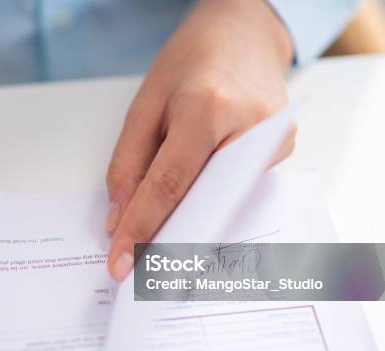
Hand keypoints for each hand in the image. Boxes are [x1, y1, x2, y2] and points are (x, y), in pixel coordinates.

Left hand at [105, 0, 294, 280]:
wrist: (244, 32)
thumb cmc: (190, 61)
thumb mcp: (145, 104)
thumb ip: (128, 164)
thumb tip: (119, 219)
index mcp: (207, 109)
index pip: (168, 185)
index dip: (140, 228)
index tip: (120, 263)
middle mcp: (248, 128)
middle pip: (199, 200)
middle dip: (165, 236)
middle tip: (137, 266)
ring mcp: (273, 140)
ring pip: (220, 199)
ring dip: (188, 220)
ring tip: (158, 242)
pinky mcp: (283, 148)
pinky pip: (238, 188)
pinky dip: (209, 201)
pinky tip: (191, 210)